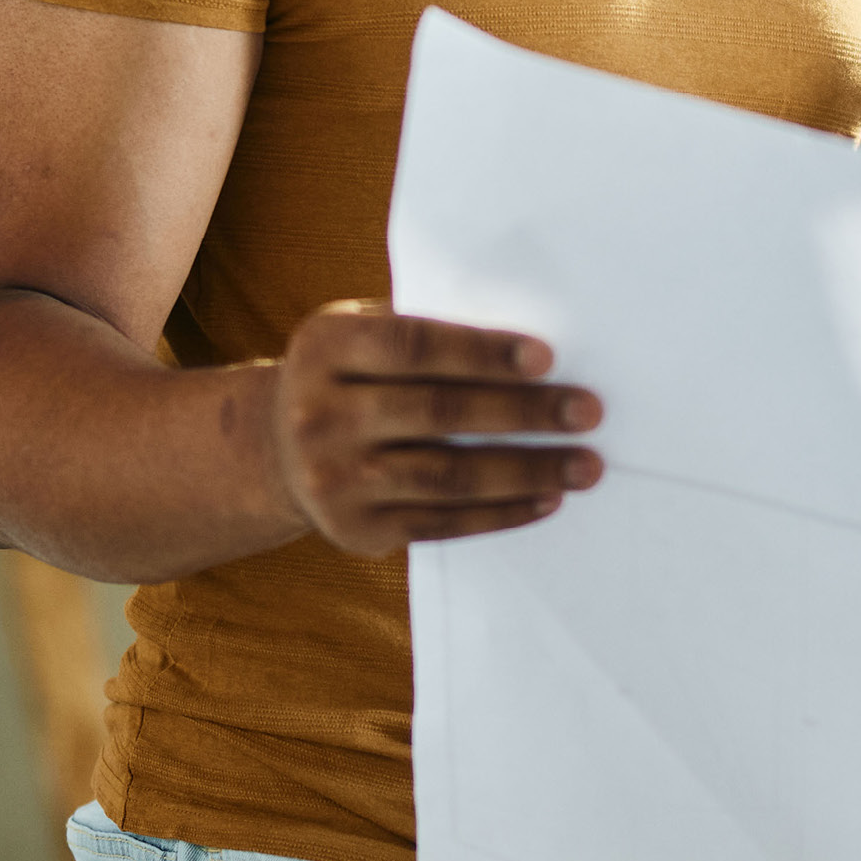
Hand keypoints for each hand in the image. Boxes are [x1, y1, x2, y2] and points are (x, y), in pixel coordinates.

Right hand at [258, 300, 598, 557]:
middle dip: (523, 413)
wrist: (274, 451)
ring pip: (447, 476)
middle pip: (438, 411)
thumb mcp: (358, 335)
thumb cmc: (348, 376)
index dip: (482, 352)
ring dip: (527, 471)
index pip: (413, 346)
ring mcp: (334, 478)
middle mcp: (319, 414)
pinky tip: (546, 499)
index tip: (547, 359)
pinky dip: (501, 513)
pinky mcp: (356, 529)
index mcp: (325, 348)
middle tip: (587, 411)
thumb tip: (528, 345)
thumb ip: (420, 330)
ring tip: (585, 465)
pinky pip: (441, 523)